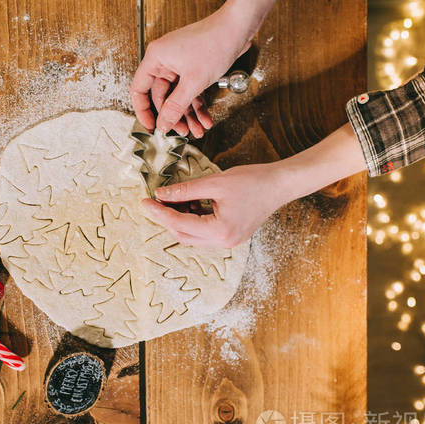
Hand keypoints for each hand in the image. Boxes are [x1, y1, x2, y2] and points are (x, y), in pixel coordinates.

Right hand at [130, 0, 272, 136]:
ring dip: (188, 115)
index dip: (143, 111)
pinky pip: (191, 92)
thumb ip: (176, 106)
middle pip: (162, 96)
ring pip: (178, 97)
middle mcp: (165, 61)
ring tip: (196, 129)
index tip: (151, 126)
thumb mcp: (193, 82)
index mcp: (156, 58)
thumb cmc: (215, 42)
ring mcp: (180, 65)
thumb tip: (164, 124)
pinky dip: (198, 105)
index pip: (139, 89)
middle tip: (181, 131)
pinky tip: (204, 118)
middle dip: (174, 116)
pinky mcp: (193, 68)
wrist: (238, 29)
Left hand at [141, 164, 286, 247]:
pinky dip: (192, 220)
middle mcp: (223, 242)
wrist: (280, 185)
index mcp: (219, 230)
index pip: (179, 223)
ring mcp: (228, 242)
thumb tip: (160, 194)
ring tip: (175, 198)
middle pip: (182, 235)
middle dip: (167, 217)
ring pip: (192, 237)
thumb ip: (185, 190)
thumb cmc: (252, 180)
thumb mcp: (214, 182)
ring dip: (179, 219)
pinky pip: (203, 234)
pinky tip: (190, 203)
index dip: (159, 212)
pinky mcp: (231, 237)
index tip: (144, 202)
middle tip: (157, 199)